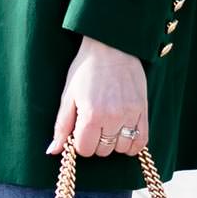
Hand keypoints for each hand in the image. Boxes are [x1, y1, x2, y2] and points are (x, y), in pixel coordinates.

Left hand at [49, 37, 148, 160]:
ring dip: (114, 143)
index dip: (80, 143)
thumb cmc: (86, 69)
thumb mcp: (69, 95)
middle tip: (94, 126)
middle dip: (96, 143)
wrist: (112, 46)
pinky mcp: (143, 110)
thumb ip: (61, 126)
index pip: (85, 149)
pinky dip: (133, 144)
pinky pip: (142, 141)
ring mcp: (131, 114)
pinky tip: (125, 135)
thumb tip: (53, 151)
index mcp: (91, 114)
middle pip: (103, 151)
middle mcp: (112, 117)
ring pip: (122, 148)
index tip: (81, 131)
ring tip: (109, 128)